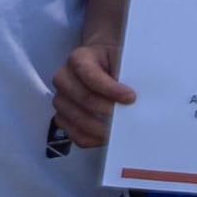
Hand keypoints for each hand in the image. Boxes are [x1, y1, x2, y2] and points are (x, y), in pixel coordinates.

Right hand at [51, 34, 132, 152]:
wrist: (103, 65)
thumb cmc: (113, 62)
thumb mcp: (120, 58)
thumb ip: (126, 71)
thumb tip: (135, 94)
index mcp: (78, 59)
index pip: (91, 76)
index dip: (111, 89)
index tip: (131, 97)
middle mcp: (64, 78)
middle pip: (84, 99)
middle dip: (108, 110)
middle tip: (127, 115)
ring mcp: (61, 99)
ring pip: (78, 119)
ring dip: (101, 127)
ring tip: (120, 127)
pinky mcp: (63, 117)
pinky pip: (76, 134)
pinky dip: (93, 139)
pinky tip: (108, 135)